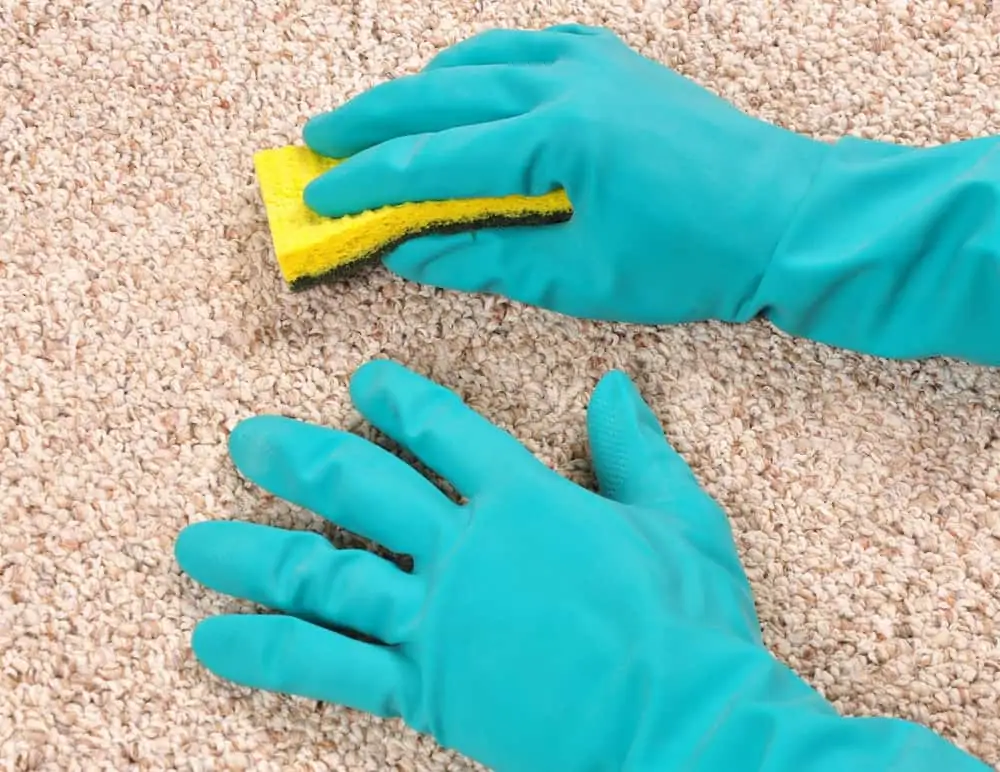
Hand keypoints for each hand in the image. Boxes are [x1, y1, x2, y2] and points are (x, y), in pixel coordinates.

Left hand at [177, 360, 823, 769]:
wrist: (684, 726)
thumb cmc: (691, 622)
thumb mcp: (681, 519)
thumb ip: (635, 449)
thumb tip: (614, 385)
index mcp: (523, 500)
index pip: (442, 429)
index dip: (394, 397)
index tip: (360, 380)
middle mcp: (463, 549)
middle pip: (359, 489)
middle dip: (295, 460)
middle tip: (242, 442)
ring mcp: (435, 619)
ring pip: (322, 574)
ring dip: (251, 555)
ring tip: (193, 544)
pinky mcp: (423, 688)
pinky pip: (328, 668)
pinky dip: (268, 653)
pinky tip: (214, 640)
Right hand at [298, 24, 828, 324]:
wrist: (784, 215)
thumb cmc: (694, 257)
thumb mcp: (580, 278)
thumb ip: (485, 260)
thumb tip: (410, 253)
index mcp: (556, 138)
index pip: (431, 160)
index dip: (365, 181)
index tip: (317, 195)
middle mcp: (563, 80)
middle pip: (435, 94)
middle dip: (368, 122)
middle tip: (314, 144)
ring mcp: (587, 58)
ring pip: (470, 62)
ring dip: (414, 91)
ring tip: (371, 122)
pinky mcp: (608, 56)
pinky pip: (517, 48)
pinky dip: (471, 68)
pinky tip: (452, 88)